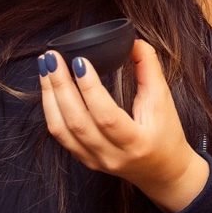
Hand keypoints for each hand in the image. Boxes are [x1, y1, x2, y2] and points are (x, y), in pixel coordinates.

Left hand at [39, 40, 209, 212]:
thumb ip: (149, 68)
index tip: (78, 60)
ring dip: (49, 96)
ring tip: (45, 67)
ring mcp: (94, 160)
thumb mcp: (163, 100)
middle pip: (76, 123)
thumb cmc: (166, 134)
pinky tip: (49, 88)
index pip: (106, 116)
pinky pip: (60, 135)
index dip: (90, 88)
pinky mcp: (84, 160)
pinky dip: (50, 109)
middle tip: (52, 57)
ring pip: (61, 130)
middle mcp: (112, 156)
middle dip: (60, 86)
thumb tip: (132, 41)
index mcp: (136, 143)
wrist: (163, 171)